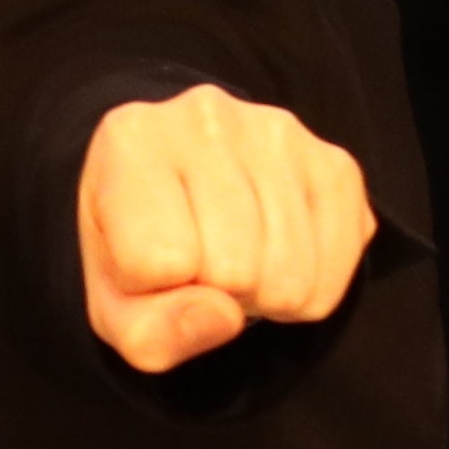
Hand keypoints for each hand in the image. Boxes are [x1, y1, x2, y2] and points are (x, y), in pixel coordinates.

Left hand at [77, 83, 372, 372]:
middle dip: (217, 294)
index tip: (150, 262)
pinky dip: (307, 291)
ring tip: (236, 259)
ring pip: (289, 277)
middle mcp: (207, 117)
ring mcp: (279, 133)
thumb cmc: (136, 251)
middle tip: (202, 266)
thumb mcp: (114, 304)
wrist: (182, 197)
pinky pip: (335, 273)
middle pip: (233, 271)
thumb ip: (148, 331)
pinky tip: (276, 256)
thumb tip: (222, 317)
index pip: (159, 262)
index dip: (155, 289)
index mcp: (131, 137)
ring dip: (263, 295)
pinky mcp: (335, 163)